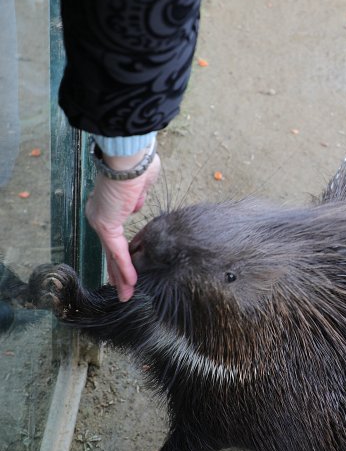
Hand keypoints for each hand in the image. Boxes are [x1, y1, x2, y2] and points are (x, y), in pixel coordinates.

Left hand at [85, 152, 160, 301]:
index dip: (120, 253)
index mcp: (108, 204)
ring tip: (126, 295)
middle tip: (120, 289)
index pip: (113, 235)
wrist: (130, 156)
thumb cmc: (138, 163)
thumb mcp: (141, 185)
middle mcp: (99, 214)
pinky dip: (125, 268)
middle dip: (116, 271)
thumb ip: (138, 197)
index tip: (124, 266)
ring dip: (121, 276)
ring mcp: (101, 220)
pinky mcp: (106, 225)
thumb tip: (136, 204)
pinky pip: (117, 252)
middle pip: (109, 249)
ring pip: (111, 254)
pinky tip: (130, 284)